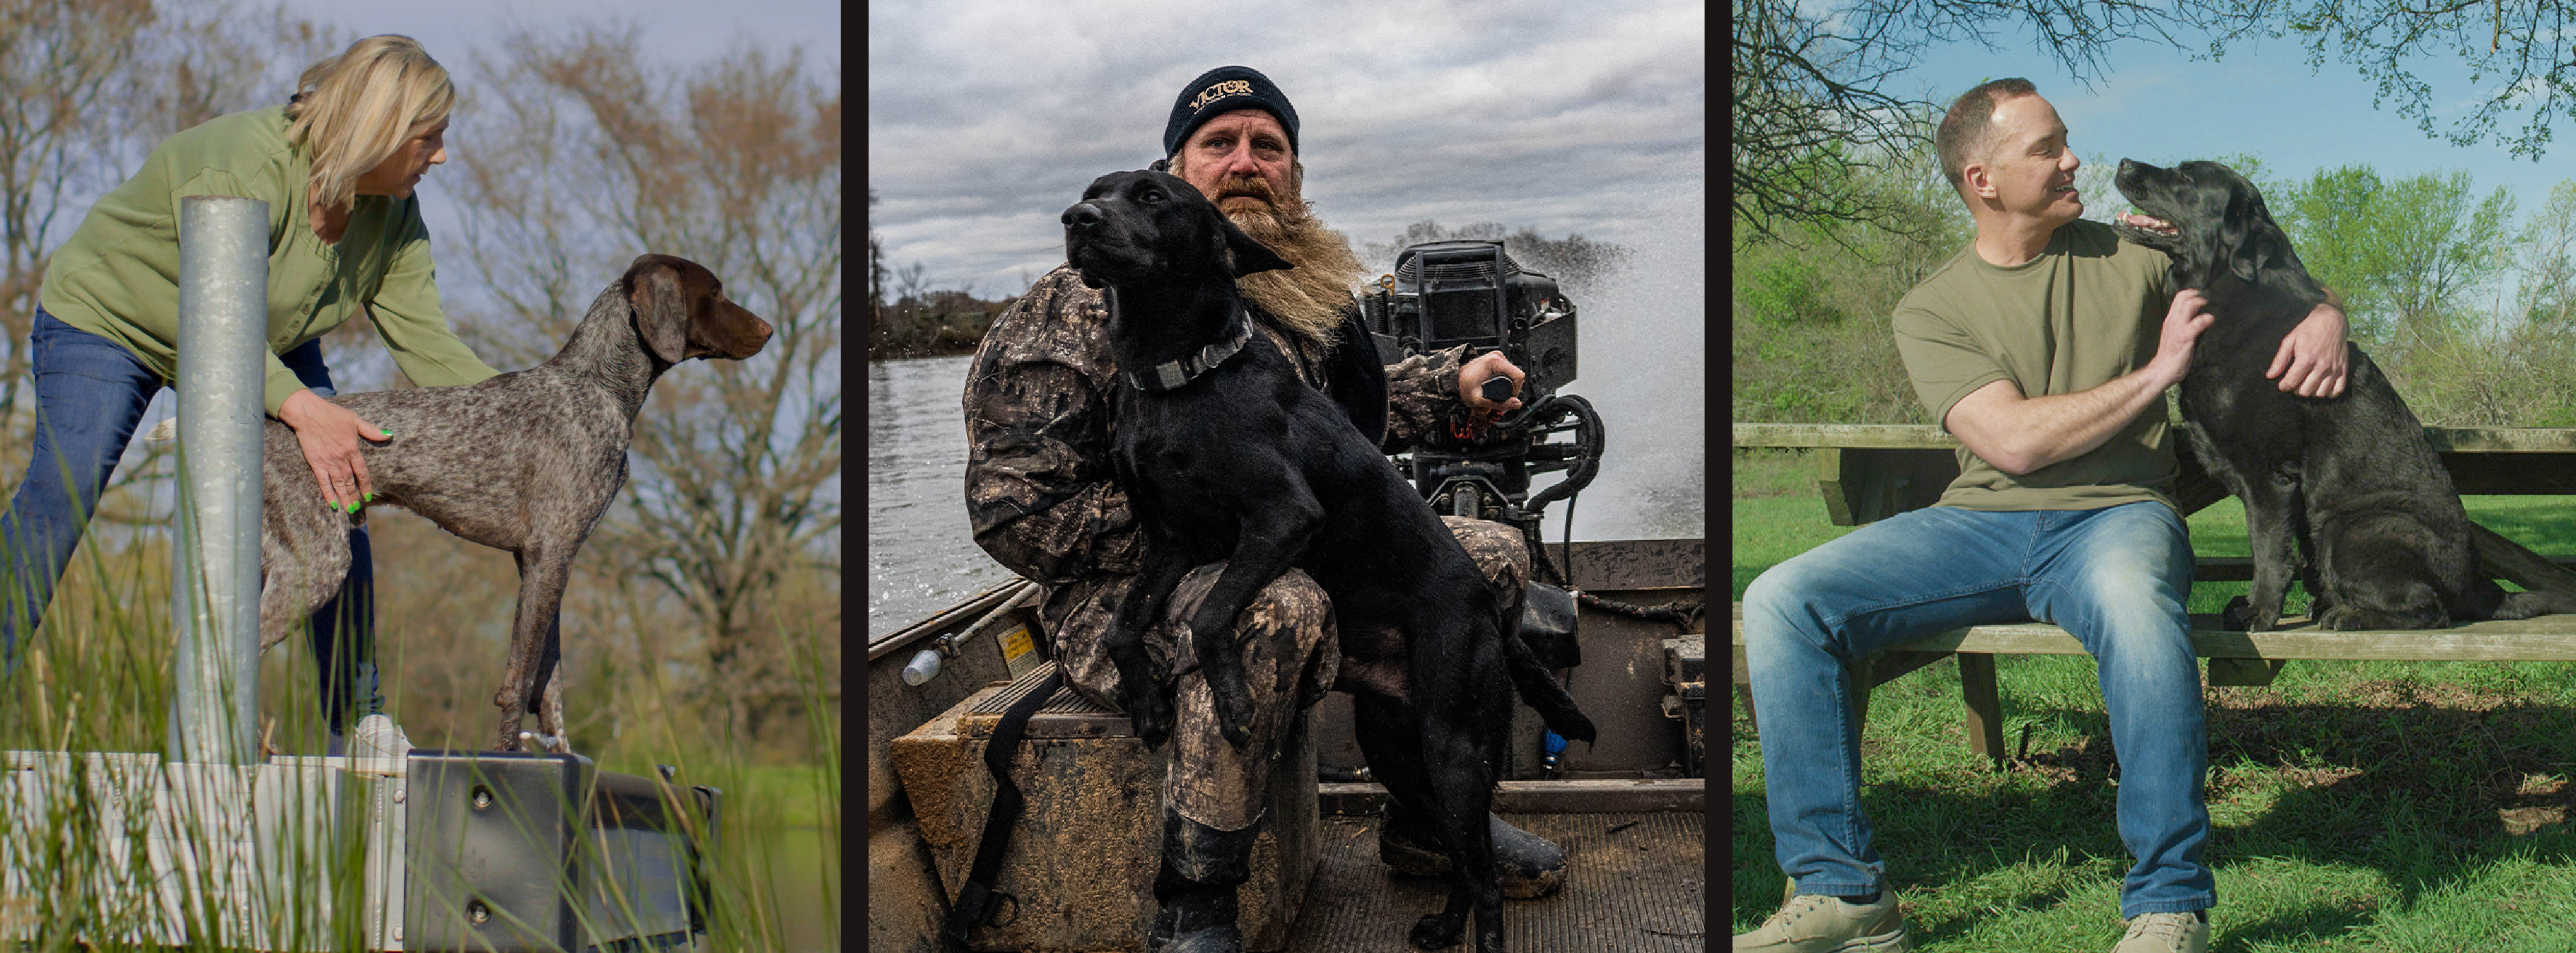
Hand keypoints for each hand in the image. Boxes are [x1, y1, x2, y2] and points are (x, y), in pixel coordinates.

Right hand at [277, 388, 389, 510]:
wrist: (308, 413)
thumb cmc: (332, 414)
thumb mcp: (354, 420)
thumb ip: (371, 430)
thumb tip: (388, 435)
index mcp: (352, 449)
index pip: (362, 472)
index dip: (365, 485)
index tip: (368, 496)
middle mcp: (341, 459)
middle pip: (350, 481)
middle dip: (354, 496)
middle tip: (358, 508)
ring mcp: (328, 462)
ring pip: (338, 484)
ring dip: (344, 498)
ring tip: (349, 509)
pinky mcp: (315, 463)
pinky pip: (322, 482)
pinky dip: (328, 494)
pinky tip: (332, 504)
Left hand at [1459, 351, 1522, 411]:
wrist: (1453, 379)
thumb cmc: (1463, 387)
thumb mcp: (1480, 400)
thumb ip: (1499, 404)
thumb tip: (1518, 404)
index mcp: (1495, 362)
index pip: (1519, 376)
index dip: (1517, 390)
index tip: (1508, 398)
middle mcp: (1497, 356)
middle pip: (1516, 376)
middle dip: (1511, 389)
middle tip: (1499, 398)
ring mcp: (1497, 357)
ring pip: (1512, 375)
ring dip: (1508, 386)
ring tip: (1495, 393)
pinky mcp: (1496, 360)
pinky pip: (1507, 373)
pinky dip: (1504, 381)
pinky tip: (1495, 388)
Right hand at [2148, 288, 2215, 385]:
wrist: (2162, 370)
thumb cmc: (2170, 356)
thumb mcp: (2174, 335)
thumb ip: (2182, 325)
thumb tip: (2196, 318)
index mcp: (2170, 320)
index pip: (2178, 299)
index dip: (2191, 294)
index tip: (2200, 296)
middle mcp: (2173, 320)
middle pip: (2183, 297)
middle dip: (2197, 295)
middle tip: (2207, 299)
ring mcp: (2179, 327)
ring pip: (2189, 304)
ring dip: (2202, 303)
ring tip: (2210, 307)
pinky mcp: (2185, 336)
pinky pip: (2198, 322)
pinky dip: (2207, 319)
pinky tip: (2211, 321)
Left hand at [2268, 300, 2348, 397]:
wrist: (2332, 319)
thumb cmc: (2308, 328)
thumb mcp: (2290, 340)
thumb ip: (2280, 359)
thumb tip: (2270, 376)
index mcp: (2306, 358)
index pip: (2292, 382)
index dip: (2284, 386)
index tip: (2282, 385)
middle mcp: (2322, 366)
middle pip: (2306, 391)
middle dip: (2296, 390)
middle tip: (2294, 383)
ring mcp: (2334, 368)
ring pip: (2320, 393)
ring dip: (2311, 392)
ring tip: (2306, 384)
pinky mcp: (2344, 369)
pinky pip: (2338, 390)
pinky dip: (2329, 393)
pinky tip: (2321, 387)